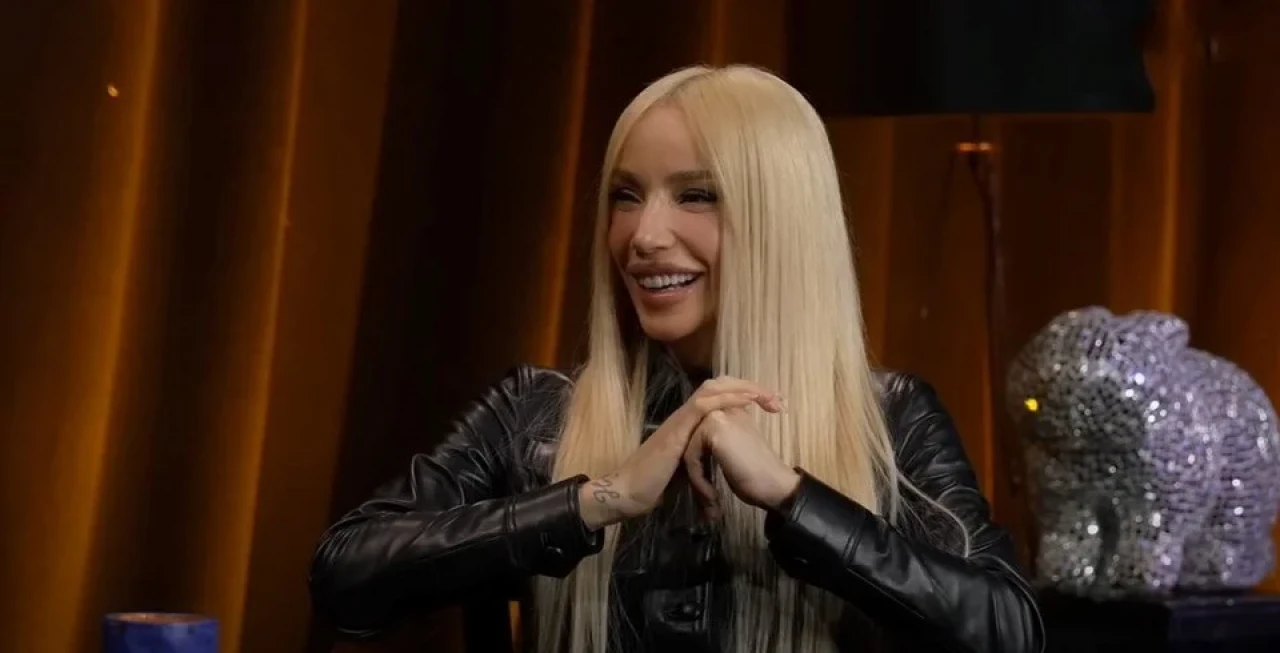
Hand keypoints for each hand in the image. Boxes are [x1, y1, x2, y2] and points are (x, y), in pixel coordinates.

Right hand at [578, 377, 782, 529]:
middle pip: (720, 385)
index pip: (720, 397)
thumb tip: (721, 459)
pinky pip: (703, 406)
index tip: (773, 405)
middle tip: (777, 398)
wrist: (628, 493)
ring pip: (713, 389)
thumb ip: (704, 456)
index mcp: (690, 422)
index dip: (745, 395)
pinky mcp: (676, 430)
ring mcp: (680, 420)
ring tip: (768, 396)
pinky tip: (746, 400)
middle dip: (750, 387)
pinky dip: (727, 399)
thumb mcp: (688, 466)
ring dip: (744, 390)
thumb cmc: (654, 483)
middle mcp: (685, 415)